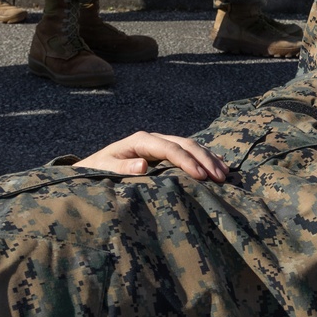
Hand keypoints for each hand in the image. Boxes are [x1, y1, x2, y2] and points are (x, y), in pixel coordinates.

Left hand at [75, 132, 229, 180]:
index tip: (201, 176)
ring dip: (208, 159)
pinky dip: (205, 159)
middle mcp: (153, 139)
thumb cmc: (96, 171)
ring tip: (224, 174)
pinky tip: (219, 167)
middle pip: (185, 144)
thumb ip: (122, 168)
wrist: (91, 168)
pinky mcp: (164, 152)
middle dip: (204, 159)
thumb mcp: (104, 170)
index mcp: (140, 141)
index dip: (187, 161)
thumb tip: (143, 165)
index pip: (170, 148)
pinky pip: (189, 152)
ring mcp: (160, 143)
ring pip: (191, 146)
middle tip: (220, 177)